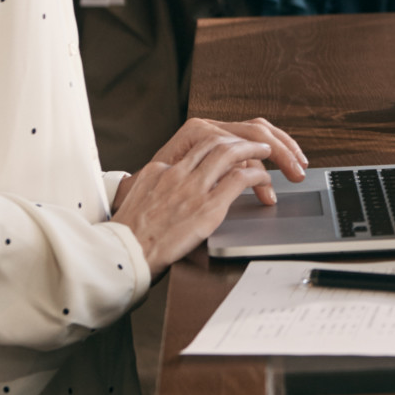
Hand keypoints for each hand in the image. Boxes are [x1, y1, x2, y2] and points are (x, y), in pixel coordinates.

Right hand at [108, 119, 305, 272]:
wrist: (126, 255)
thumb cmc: (130, 238)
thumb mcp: (138, 202)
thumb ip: (157, 187)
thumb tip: (170, 183)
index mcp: (159, 170)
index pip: (196, 147)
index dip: (219, 146)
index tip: (231, 151)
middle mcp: (177, 173)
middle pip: (215, 140)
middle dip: (240, 139)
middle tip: (258, 143)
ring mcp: (193, 188)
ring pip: (231, 152)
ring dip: (254, 148)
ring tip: (269, 151)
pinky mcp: (208, 207)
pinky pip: (241, 179)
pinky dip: (257, 175)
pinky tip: (264, 179)